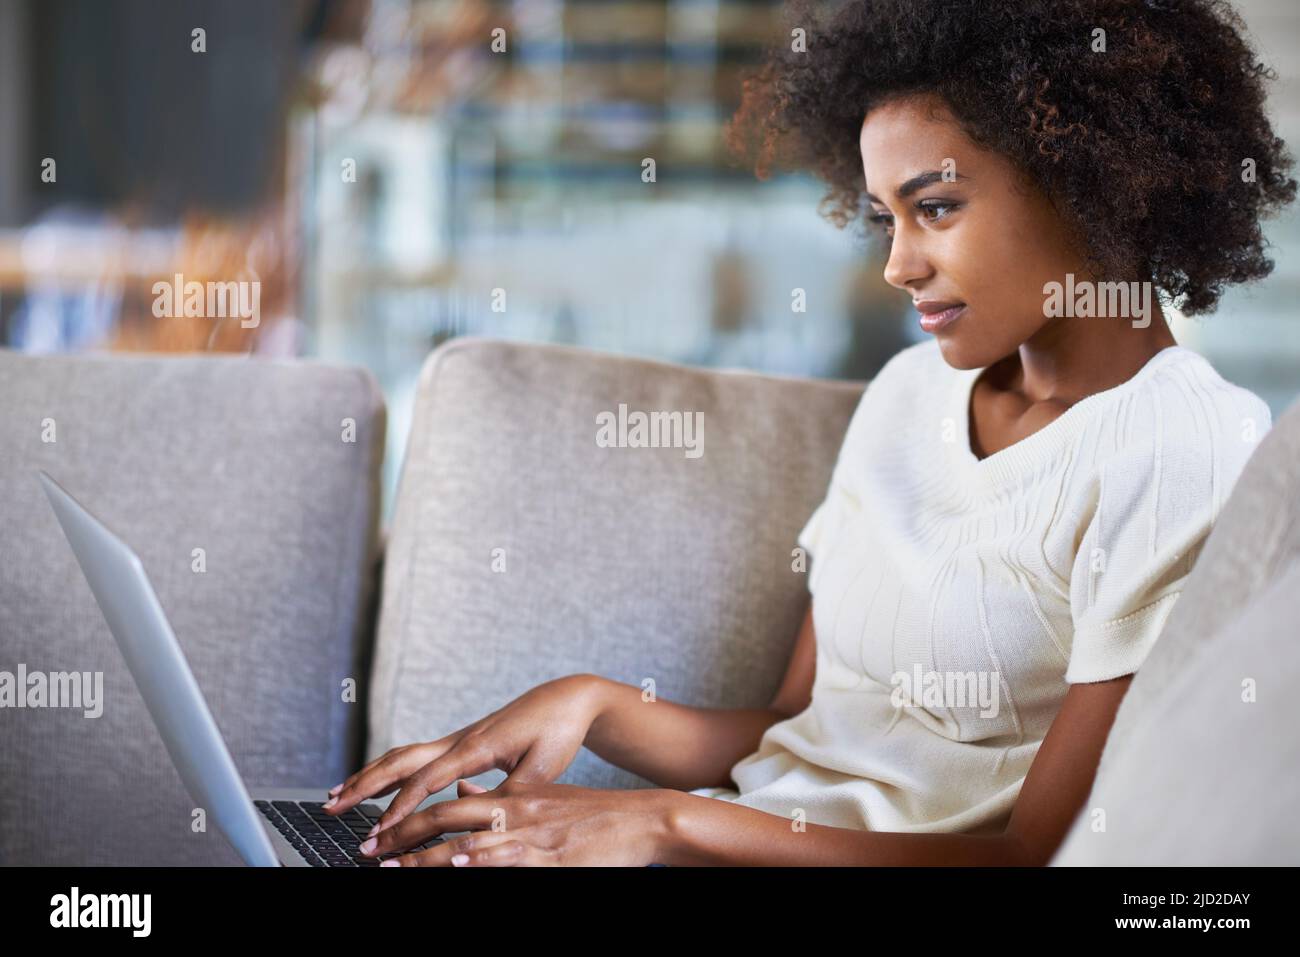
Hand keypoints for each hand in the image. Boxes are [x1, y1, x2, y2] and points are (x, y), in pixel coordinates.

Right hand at [323, 674, 605, 835]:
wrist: (565, 699)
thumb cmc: (557, 732)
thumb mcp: (543, 768)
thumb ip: (512, 793)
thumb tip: (484, 815)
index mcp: (476, 747)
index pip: (427, 780)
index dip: (400, 807)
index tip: (379, 832)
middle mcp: (459, 739)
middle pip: (400, 761)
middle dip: (364, 785)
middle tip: (331, 807)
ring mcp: (457, 738)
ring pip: (403, 756)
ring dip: (368, 776)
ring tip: (336, 795)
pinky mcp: (461, 741)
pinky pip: (416, 756)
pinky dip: (390, 770)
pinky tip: (375, 783)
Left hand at [358, 778, 675, 866]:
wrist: (642, 820)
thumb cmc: (595, 816)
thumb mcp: (544, 797)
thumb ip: (500, 796)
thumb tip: (462, 793)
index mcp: (513, 797)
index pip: (448, 805)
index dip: (410, 820)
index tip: (379, 834)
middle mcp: (516, 811)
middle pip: (447, 819)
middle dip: (403, 836)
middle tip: (369, 850)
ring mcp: (533, 834)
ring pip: (469, 842)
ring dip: (427, 858)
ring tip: (393, 867)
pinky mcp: (552, 855)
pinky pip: (509, 857)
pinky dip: (480, 860)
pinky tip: (459, 864)